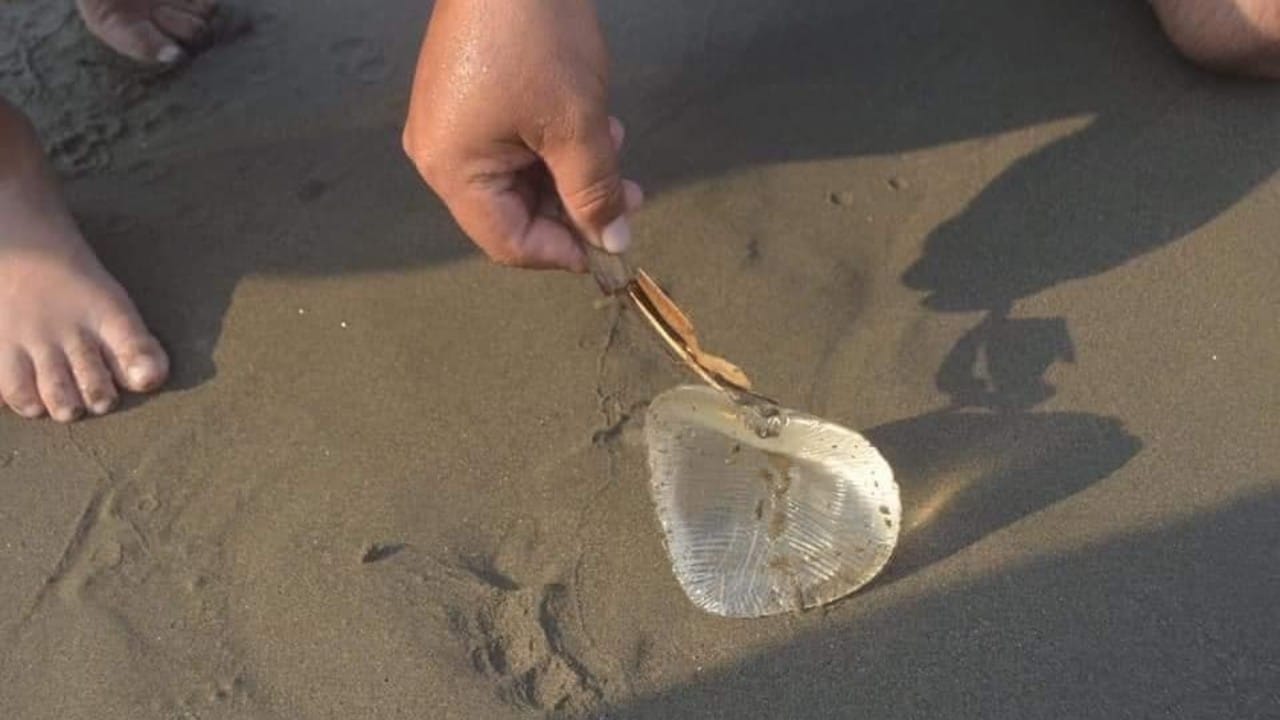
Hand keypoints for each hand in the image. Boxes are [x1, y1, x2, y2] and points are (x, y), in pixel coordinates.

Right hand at [403, 0, 642, 271]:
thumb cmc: (539, 44)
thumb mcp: (577, 126)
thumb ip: (594, 192)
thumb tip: (613, 244)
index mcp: (451, 170)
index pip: (509, 243)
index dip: (564, 251)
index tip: (615, 240)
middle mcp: (436, 156)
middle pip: (512, 212)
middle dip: (575, 206)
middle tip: (631, 191)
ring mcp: (445, 124)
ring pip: (516, 178)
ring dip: (571, 173)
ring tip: (615, 144)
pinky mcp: (461, 98)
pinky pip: (508, 144)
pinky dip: (551, 145)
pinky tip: (590, 124)